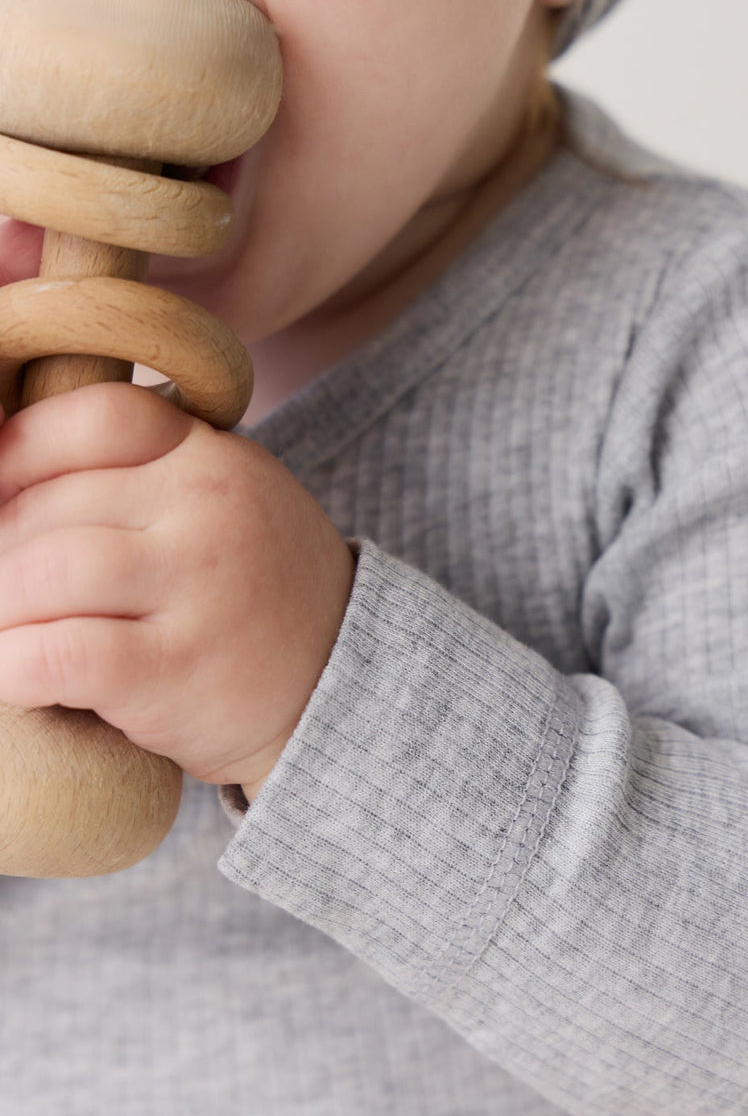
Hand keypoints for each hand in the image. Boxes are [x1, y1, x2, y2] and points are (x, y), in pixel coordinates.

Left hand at [0, 383, 355, 796]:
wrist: (346, 697)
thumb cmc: (257, 605)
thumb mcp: (225, 509)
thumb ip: (143, 477)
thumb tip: (4, 464)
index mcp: (212, 459)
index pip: (92, 418)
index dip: (21, 453)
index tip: (4, 498)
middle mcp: (207, 510)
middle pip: (45, 506)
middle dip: (1, 553)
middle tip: (11, 592)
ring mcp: (196, 588)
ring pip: (36, 574)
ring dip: (0, 611)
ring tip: (10, 633)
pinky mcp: (175, 669)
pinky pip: (55, 655)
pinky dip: (14, 669)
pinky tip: (17, 677)